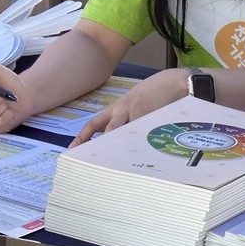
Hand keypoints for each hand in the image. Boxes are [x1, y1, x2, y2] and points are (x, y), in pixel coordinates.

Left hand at [69, 68, 189, 147]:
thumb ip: (123, 119)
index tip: (72, 149)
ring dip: (114, 147)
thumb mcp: (133, 104)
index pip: (94, 124)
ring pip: (119, 133)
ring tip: (108, 164)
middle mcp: (123, 111)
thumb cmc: (152, 95)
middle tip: (84, 158)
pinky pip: (140, 136)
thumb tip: (112, 137)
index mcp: (117, 108)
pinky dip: (136, 147)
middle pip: (103, 129)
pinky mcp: (151, 118)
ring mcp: (136, 114)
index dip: (82, 136)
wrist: (172, 82)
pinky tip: (136, 159)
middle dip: (93, 144)